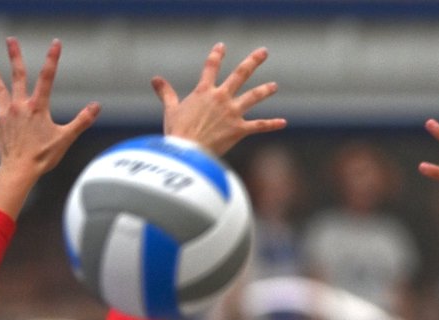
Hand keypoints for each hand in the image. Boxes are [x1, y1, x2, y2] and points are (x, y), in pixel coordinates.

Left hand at [0, 38, 100, 186]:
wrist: (19, 170)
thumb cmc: (43, 156)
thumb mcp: (66, 138)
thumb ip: (82, 121)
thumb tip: (97, 106)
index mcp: (37, 107)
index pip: (47, 77)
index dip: (52, 59)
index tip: (55, 43)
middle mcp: (19, 106)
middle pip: (17, 76)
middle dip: (15, 57)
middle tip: (10, 40)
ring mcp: (6, 116)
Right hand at [154, 42, 285, 156]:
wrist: (187, 152)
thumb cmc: (177, 133)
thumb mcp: (171, 110)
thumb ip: (166, 93)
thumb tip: (155, 79)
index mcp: (203, 92)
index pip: (210, 67)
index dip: (216, 55)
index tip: (222, 46)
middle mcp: (220, 98)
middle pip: (240, 74)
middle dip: (253, 62)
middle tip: (263, 52)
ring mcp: (231, 113)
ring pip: (253, 97)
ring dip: (265, 90)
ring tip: (274, 86)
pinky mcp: (239, 129)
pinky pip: (259, 126)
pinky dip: (272, 124)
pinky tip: (283, 122)